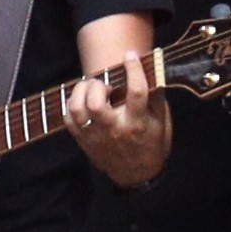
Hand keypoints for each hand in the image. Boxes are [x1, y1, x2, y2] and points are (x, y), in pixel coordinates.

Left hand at [65, 49, 168, 188]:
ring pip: (77, 109)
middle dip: (98, 85)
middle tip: (105, 84)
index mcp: (137, 123)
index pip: (136, 92)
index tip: (130, 56)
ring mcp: (96, 136)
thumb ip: (155, 96)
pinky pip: (68, 119)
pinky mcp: (84, 141)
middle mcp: (114, 129)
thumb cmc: (152, 145)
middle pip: (96, 103)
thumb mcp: (162, 121)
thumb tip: (152, 68)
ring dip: (81, 92)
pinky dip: (72, 105)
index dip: (133, 69)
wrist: (137, 176)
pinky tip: (83, 102)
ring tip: (91, 89)